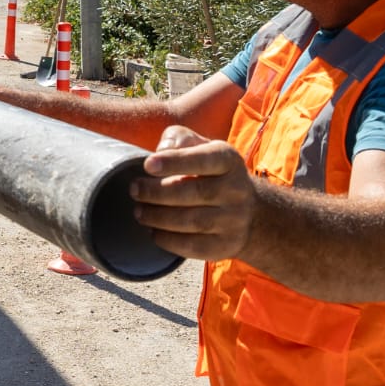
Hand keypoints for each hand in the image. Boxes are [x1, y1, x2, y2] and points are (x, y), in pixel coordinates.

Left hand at [130, 125, 261, 260]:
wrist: (250, 212)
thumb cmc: (212, 172)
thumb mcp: (203, 147)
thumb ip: (180, 139)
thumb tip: (162, 149)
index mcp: (229, 160)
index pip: (204, 159)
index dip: (175, 162)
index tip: (147, 164)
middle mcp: (237, 190)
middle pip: (195, 192)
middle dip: (157, 192)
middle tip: (134, 190)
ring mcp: (234, 220)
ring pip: (192, 221)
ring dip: (158, 217)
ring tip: (139, 211)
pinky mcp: (227, 246)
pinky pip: (194, 246)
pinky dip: (169, 240)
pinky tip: (154, 231)